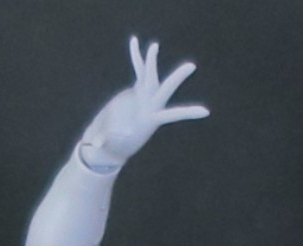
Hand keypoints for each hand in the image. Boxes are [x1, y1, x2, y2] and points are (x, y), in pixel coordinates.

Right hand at [78, 39, 207, 172]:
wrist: (109, 142)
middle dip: (177, 78)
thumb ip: (103, 141)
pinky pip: (138, 69)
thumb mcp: (108, 144)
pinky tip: (134, 41)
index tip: (205, 112)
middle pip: (165, 89)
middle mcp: (149, 106)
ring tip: (154, 45)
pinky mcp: (135, 90)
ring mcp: (142, 96)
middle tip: (192, 66)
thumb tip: (96, 143)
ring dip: (150, 60)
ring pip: (149, 75)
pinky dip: (136, 57)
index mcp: (149, 120)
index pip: (171, 115)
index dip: (187, 113)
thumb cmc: (110, 147)